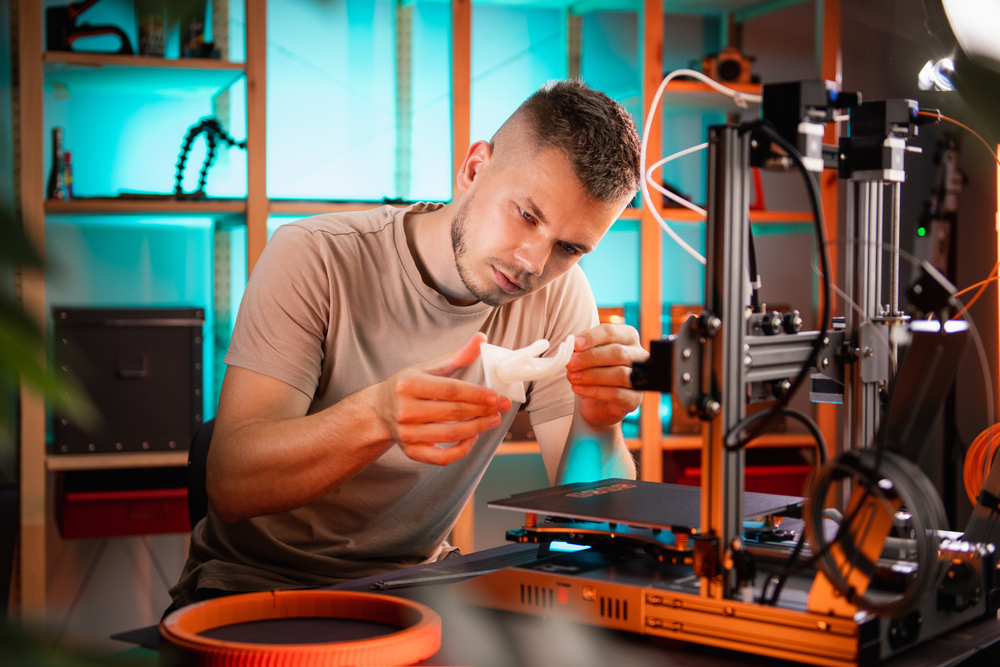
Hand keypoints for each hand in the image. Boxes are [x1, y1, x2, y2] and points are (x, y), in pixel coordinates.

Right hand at [374, 333, 511, 464]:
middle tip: (502, 407)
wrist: (380, 410)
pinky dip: (460, 451)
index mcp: (408, 384)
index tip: (496, 396)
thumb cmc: (408, 386)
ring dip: (477, 429)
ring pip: (450, 435)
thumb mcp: (428, 368)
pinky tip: (472, 438)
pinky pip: (441, 458)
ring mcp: (407, 433)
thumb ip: (457, 356)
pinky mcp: (411, 451)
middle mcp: (405, 410)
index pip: (449, 390)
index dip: (475, 394)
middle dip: (482, 411)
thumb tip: (482, 338)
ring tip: (493, 420)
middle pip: (452, 413)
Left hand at [566, 324, 649, 427]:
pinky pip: (616, 393)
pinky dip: (594, 391)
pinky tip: (578, 389)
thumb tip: (571, 346)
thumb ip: (581, 348)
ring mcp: (640, 377)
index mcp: (627, 337)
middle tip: (570, 363)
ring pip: (619, 374)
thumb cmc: (594, 370)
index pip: (611, 332)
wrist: (598, 403)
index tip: (574, 344)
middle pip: (617, 353)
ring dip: (592, 375)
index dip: (591, 337)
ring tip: (572, 377)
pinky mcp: (635, 399)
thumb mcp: (586, 355)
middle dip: (590, 358)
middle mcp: (639, 355)